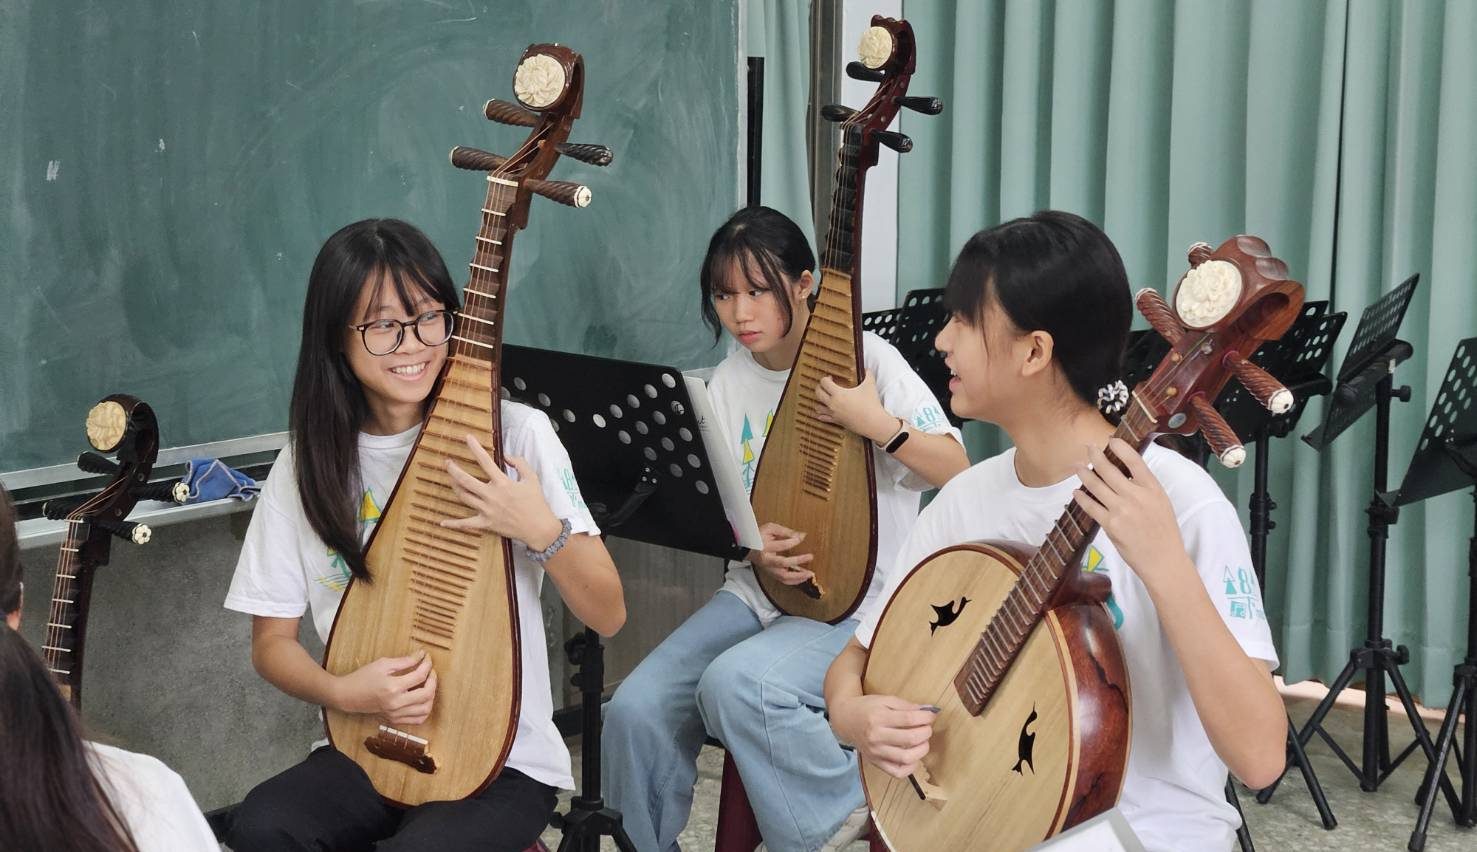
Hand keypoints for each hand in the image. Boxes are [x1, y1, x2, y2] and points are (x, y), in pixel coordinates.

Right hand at [332, 650, 438, 725]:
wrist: (348, 696)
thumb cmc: (363, 677)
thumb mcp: (383, 664)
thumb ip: (405, 661)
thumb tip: (421, 655)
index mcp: (393, 687)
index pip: (420, 676)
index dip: (427, 665)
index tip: (427, 657)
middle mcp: (396, 703)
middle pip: (427, 693)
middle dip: (433, 680)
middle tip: (430, 671)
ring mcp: (396, 714)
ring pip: (426, 709)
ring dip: (432, 695)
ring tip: (428, 684)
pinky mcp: (395, 720)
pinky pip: (418, 720)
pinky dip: (425, 710)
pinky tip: (423, 699)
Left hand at [442, 434, 562, 549]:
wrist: (539, 527)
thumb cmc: (536, 502)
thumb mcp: (532, 478)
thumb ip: (520, 463)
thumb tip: (506, 456)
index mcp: (503, 483)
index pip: (485, 461)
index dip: (475, 448)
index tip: (467, 437)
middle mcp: (492, 496)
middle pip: (466, 480)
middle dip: (454, 470)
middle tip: (447, 462)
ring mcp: (487, 510)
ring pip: (464, 497)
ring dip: (455, 486)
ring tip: (451, 479)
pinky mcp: (486, 524)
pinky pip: (466, 524)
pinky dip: (454, 524)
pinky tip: (442, 522)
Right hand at [747, 522, 813, 585]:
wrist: (746, 548)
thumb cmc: (758, 537)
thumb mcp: (770, 529)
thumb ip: (785, 531)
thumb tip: (801, 535)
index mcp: (764, 547)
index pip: (780, 545)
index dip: (793, 541)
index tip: (801, 537)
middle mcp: (766, 560)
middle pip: (783, 563)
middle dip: (798, 561)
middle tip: (810, 556)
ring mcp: (769, 569)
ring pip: (784, 577)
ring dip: (798, 576)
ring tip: (810, 573)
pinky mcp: (772, 574)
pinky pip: (784, 580)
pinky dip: (795, 581)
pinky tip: (803, 578)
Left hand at [815, 371, 895, 442]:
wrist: (873, 422)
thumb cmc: (871, 403)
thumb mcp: (870, 385)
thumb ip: (868, 374)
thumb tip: (867, 369)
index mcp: (838, 393)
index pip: (824, 383)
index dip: (826, 378)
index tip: (831, 378)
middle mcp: (833, 403)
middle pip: (818, 393)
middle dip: (820, 387)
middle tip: (826, 386)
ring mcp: (833, 413)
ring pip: (818, 407)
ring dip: (819, 401)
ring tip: (824, 397)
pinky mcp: (837, 421)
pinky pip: (823, 418)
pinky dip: (820, 414)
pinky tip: (821, 412)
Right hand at [830, 693, 937, 777]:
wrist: (845, 720)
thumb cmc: (867, 708)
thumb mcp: (885, 700)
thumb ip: (906, 705)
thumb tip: (929, 711)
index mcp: (878, 718)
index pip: (909, 719)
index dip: (926, 718)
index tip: (932, 716)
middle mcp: (876, 737)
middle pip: (910, 738)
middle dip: (926, 732)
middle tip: (927, 728)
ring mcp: (876, 752)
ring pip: (906, 757)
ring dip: (922, 750)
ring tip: (923, 742)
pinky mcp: (876, 762)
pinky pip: (897, 772)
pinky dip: (910, 767)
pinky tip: (914, 757)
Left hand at [1071, 437, 1185, 586]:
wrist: (1163, 559)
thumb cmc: (1163, 531)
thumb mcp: (1161, 502)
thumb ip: (1144, 487)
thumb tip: (1124, 472)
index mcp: (1152, 488)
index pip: (1134, 461)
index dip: (1120, 448)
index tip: (1111, 440)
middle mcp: (1136, 496)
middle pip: (1110, 470)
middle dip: (1096, 456)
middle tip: (1088, 448)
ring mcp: (1122, 510)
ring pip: (1096, 486)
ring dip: (1084, 474)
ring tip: (1077, 466)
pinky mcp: (1110, 525)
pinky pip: (1091, 507)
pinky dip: (1081, 497)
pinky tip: (1076, 492)